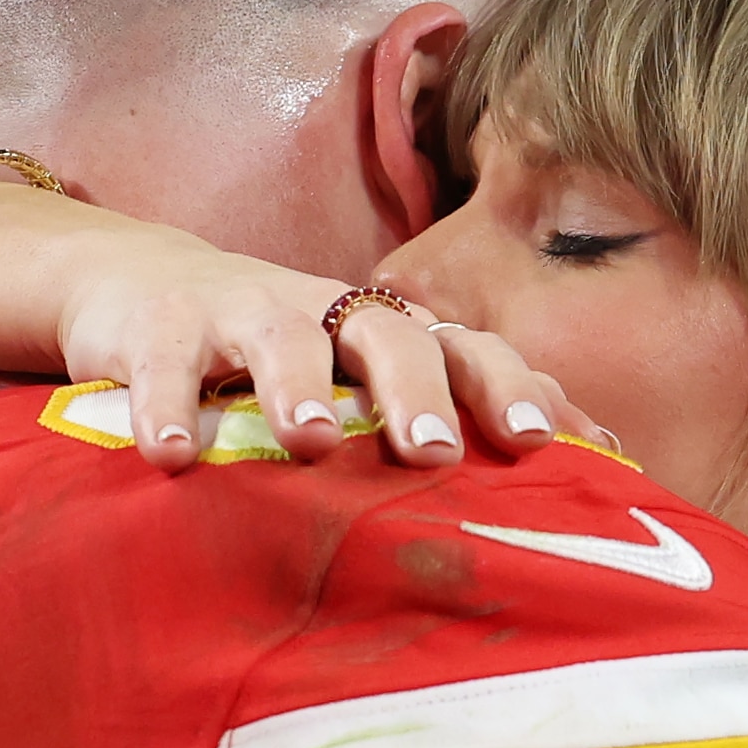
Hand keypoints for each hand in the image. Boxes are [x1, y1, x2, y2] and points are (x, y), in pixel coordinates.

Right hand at [18, 222, 604, 469]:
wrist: (141, 288)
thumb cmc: (281, 359)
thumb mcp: (363, 384)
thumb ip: (462, 416)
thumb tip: (606, 458)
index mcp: (388, 334)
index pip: (468, 349)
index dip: (508, 388)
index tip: (542, 444)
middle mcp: (327, 312)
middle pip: (390, 332)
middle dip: (416, 389)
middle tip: (434, 451)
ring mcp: (241, 311)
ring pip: (283, 336)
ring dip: (299, 386)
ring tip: (311, 444)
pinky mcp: (157, 326)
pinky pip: (163, 363)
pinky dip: (164, 406)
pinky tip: (170, 457)